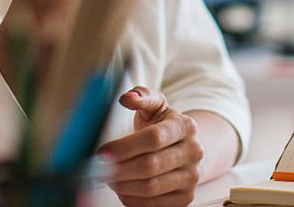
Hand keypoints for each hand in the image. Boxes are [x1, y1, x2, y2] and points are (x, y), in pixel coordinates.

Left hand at [98, 86, 203, 206]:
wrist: (183, 149)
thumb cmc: (163, 126)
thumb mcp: (155, 106)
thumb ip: (141, 97)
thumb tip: (127, 98)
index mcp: (185, 126)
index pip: (153, 138)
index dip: (124, 147)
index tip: (103, 152)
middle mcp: (193, 152)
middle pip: (150, 166)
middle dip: (119, 169)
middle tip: (100, 169)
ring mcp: (192, 177)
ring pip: (151, 188)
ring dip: (123, 186)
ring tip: (109, 177)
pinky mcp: (185, 198)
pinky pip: (153, 205)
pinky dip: (132, 200)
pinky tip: (123, 189)